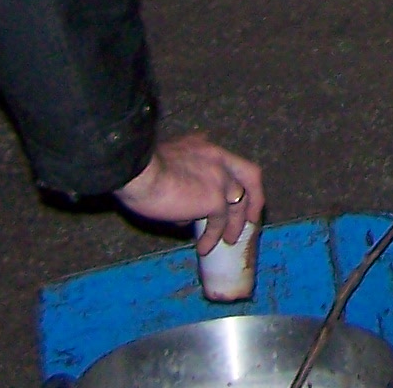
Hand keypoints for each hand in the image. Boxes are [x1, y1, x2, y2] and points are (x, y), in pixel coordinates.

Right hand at [114, 132, 263, 248]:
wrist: (138, 173)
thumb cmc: (140, 168)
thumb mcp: (165, 160)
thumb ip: (180, 173)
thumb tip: (184, 207)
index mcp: (205, 146)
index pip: (229, 160)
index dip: (234, 177)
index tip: (232, 192)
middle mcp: (218, 158)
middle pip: (250, 175)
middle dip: (255, 197)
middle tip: (251, 217)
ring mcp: (219, 178)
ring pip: (238, 203)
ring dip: (234, 224)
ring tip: (227, 240)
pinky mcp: (214, 199)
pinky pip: (219, 222)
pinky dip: (213, 236)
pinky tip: (204, 246)